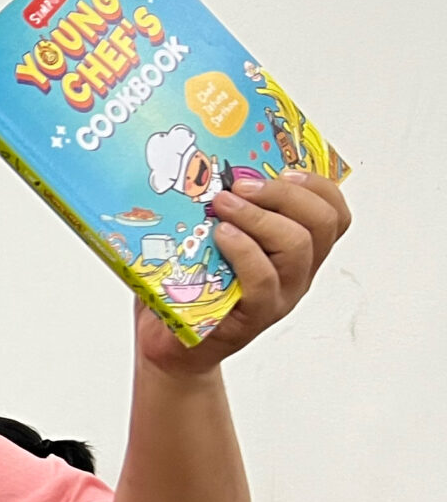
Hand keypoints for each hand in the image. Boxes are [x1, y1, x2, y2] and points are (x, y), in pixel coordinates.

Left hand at [136, 172, 350, 375]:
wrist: (169, 343)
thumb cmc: (189, 285)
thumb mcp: (211, 237)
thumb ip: (225, 206)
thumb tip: (206, 158)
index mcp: (297, 248)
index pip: (333, 212)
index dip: (317, 185)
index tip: (283, 169)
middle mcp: (297, 272)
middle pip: (322, 223)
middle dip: (285, 193)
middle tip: (242, 184)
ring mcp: (280, 295)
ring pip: (298, 247)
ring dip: (260, 217)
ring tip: (223, 205)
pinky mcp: (254, 317)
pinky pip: (264, 280)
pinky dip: (244, 250)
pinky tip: (220, 236)